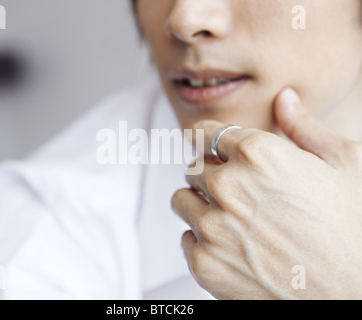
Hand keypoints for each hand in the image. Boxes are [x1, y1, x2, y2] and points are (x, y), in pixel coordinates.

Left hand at [172, 88, 361, 298]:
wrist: (354, 295)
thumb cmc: (355, 228)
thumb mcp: (345, 164)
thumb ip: (304, 127)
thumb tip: (285, 99)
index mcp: (258, 153)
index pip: (206, 133)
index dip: (208, 140)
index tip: (207, 147)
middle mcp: (227, 186)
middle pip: (194, 168)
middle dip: (211, 176)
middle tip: (238, 193)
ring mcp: (212, 227)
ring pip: (182, 200)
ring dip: (200, 205)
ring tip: (234, 220)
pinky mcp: (204, 262)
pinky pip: (185, 237)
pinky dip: (202, 240)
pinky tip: (234, 247)